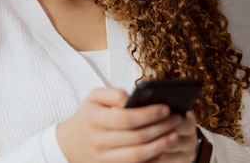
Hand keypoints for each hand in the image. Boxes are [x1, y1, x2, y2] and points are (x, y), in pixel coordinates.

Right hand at [57, 88, 193, 162]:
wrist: (71, 143)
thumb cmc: (90, 115)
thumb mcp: (94, 98)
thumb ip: (113, 93)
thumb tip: (132, 99)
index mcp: (94, 118)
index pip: (125, 118)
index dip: (148, 114)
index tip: (166, 108)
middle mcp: (98, 140)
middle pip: (135, 137)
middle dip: (160, 128)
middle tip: (177, 119)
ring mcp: (104, 158)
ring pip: (137, 155)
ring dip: (160, 146)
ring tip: (174, 135)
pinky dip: (152, 161)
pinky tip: (164, 152)